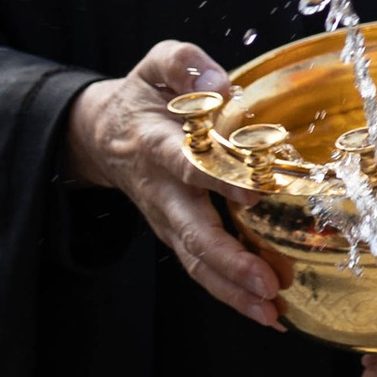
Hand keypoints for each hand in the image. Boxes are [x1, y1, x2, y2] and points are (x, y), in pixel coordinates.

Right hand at [62, 40, 281, 327]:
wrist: (104, 132)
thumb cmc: (146, 95)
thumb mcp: (159, 63)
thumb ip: (185, 65)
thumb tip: (217, 86)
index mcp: (160, 145)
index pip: (189, 163)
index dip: (219, 178)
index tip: (253, 191)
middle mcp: (163, 190)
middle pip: (192, 232)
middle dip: (229, 260)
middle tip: (267, 282)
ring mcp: (167, 217)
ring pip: (196, 260)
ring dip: (233, 289)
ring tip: (272, 312)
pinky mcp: (177, 232)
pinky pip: (201, 267)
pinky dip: (230, 292)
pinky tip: (267, 312)